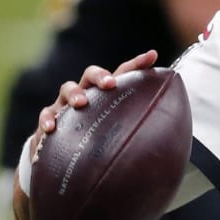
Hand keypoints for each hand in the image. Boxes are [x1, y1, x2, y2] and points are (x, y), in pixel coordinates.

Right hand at [29, 50, 157, 160]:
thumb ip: (140, 137)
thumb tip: (173, 152)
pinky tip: (52, 128)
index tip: (152, 55)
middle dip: (100, 76)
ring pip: (67, 88)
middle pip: (91, 74)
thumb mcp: (121, 139)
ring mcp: (65, 106)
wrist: (65, 164)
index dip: (137, 64)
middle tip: (109, 84)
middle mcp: (86, 95)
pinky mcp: (49, 121)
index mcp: (106, 96)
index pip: (123, 74)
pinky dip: (48, 119)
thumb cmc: (99, 145)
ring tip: (81, 103)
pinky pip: (46, 115)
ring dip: (74, 93)